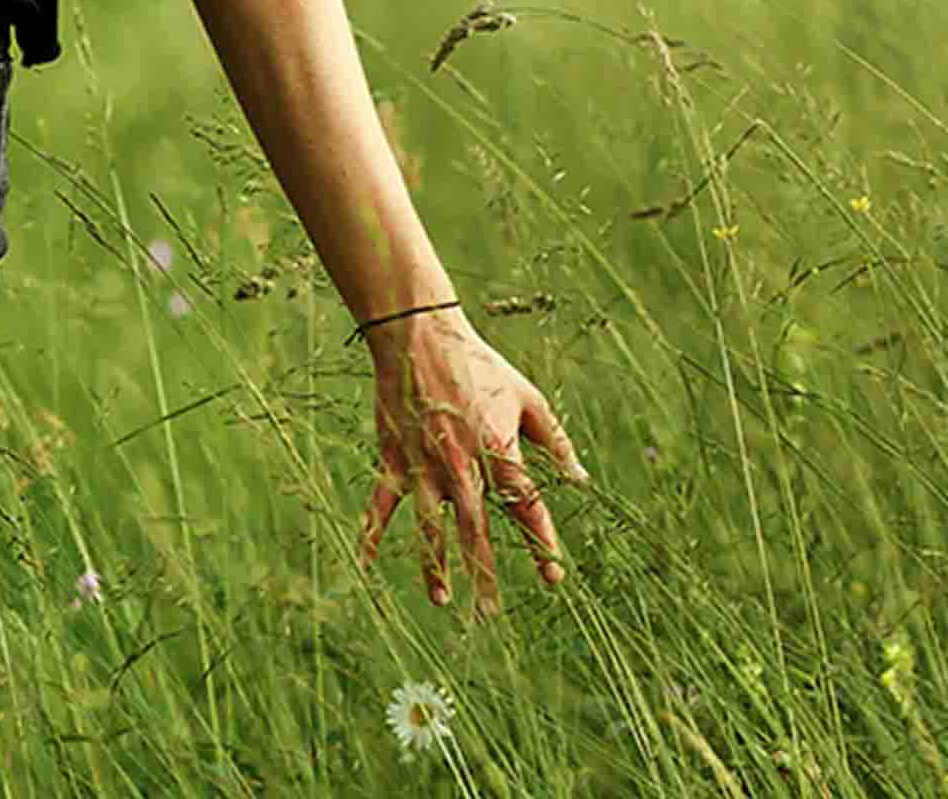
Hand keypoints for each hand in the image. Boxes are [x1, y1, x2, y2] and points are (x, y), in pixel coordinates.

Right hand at [356, 308, 586, 612]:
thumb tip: (580, 479)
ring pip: (429, 526)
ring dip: (434, 565)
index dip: (541, 542)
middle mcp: (460, 464)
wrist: (420, 336)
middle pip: (476, 529)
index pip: (524, 506)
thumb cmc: (479, 366)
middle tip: (490, 612)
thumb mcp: (528, 398)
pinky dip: (373, 532)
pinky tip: (367, 563)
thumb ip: (555, 441)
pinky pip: (383, 502)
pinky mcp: (394, 457)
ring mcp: (423, 464)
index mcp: (498, 448)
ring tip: (443, 600)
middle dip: (485, 571)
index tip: (554, 576)